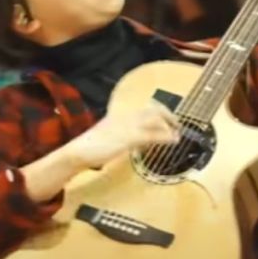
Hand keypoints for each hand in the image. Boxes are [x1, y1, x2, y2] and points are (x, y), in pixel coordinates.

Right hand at [66, 103, 180, 169]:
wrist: (79, 151)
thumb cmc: (92, 147)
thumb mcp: (110, 137)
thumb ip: (125, 135)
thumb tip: (140, 140)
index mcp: (120, 115)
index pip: (145, 107)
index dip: (161, 110)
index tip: (170, 118)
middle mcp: (125, 117)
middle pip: (153, 110)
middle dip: (169, 116)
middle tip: (178, 126)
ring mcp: (127, 126)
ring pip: (155, 120)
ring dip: (170, 126)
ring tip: (178, 135)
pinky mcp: (128, 138)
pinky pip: (151, 134)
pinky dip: (165, 137)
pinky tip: (172, 141)